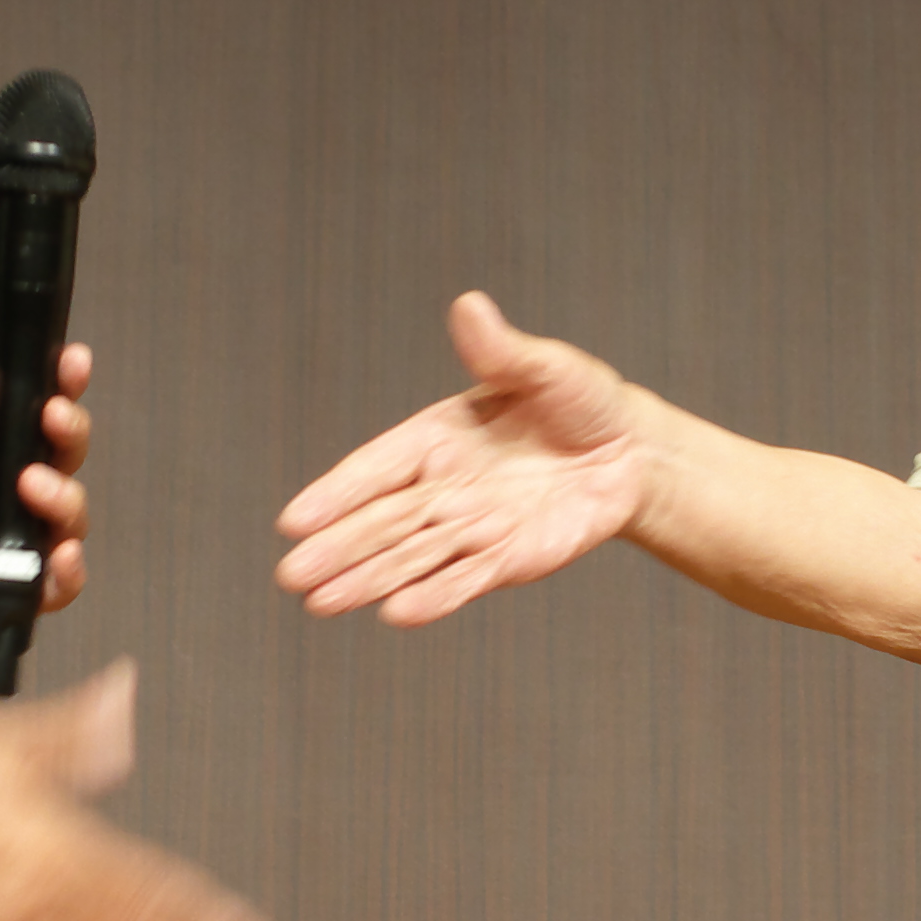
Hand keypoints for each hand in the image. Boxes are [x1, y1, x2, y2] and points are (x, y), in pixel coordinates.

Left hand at [0, 351, 97, 669]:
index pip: (32, 417)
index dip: (61, 388)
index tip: (72, 363)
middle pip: (61, 462)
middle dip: (69, 435)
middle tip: (51, 419)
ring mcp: (0, 541)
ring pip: (65, 519)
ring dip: (66, 498)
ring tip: (35, 485)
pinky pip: (51, 587)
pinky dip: (69, 573)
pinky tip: (62, 554)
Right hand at [275, 293, 650, 625]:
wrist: (630, 452)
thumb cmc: (579, 400)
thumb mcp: (546, 369)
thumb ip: (502, 352)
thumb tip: (470, 306)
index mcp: (437, 437)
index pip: (377, 467)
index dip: (336, 492)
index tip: (294, 520)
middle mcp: (444, 487)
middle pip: (382, 521)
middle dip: (338, 549)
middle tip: (290, 576)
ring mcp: (474, 528)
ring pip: (411, 557)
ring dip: (367, 581)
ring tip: (320, 603)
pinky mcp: (508, 560)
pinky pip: (465, 579)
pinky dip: (433, 598)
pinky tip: (395, 615)